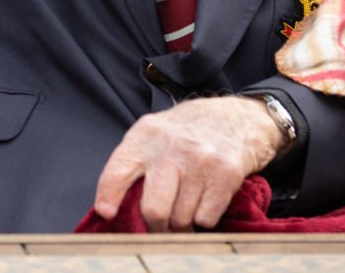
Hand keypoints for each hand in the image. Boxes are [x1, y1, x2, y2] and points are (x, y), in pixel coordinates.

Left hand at [94, 96, 286, 231]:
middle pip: (153, 209)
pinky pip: (206, 219)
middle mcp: (172, 145)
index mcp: (147, 134)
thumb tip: (112, 208)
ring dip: (182, 223)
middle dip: (155, 226)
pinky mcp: (226, 173)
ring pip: (181, 219)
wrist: (237, 117)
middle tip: (159, 225)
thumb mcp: (155, 133)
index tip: (108, 212)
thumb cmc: (188, 132)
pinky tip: (205, 199)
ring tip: (186, 206)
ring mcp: (201, 159)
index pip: (118, 171)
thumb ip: (135, 162)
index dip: (108, 197)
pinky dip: (204, 218)